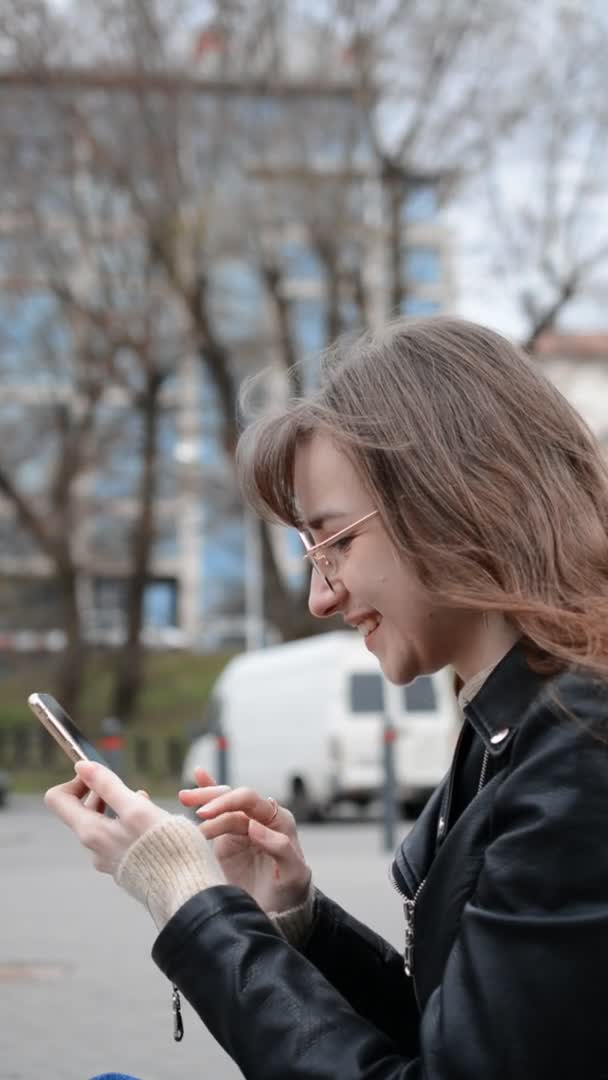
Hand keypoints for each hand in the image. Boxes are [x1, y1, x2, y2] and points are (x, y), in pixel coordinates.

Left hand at [45, 761, 168, 875]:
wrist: (187, 891)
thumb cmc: (165, 848)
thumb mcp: (136, 809)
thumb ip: (108, 786)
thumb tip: (82, 766)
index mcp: (91, 832)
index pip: (58, 799)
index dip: (76, 781)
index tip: (100, 774)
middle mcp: (94, 848)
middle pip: (82, 809)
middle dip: (104, 792)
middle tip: (131, 790)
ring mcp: (110, 859)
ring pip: (104, 822)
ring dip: (121, 806)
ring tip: (147, 805)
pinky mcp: (126, 866)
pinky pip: (119, 837)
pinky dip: (131, 823)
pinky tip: (154, 824)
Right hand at [178, 767, 310, 913]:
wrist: (279, 915)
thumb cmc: (291, 893)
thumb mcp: (293, 874)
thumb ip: (279, 847)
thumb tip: (254, 825)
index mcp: (279, 821)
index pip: (250, 801)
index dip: (228, 803)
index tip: (206, 816)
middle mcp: (261, 819)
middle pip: (234, 798)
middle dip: (213, 800)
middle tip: (193, 809)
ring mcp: (244, 828)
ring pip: (223, 805)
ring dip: (204, 799)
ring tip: (184, 797)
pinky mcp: (230, 839)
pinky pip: (218, 813)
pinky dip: (208, 793)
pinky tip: (198, 776)